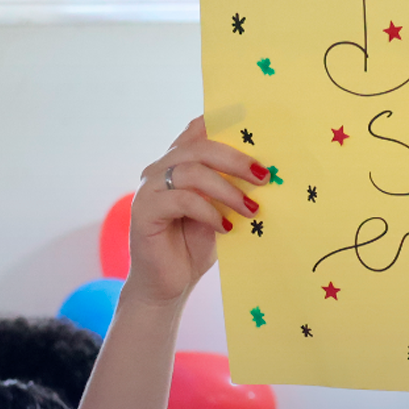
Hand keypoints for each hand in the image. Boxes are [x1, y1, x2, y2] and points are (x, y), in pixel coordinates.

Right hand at [124, 117, 265, 305]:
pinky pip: (181, 200)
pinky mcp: (142, 210)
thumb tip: (265, 169)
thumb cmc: (194, 245)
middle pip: (199, 147)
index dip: (224, 123)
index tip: (256, 130)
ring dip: (227, 189)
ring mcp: (148, 188)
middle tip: (264, 177)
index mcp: (178, 162)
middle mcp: (160, 168)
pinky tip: (225, 227)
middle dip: (236, 159)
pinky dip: (208, 211)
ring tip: (250, 209)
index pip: (198, 129)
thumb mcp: (220, 209)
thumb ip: (230, 185)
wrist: (168, 285)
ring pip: (191, 172)